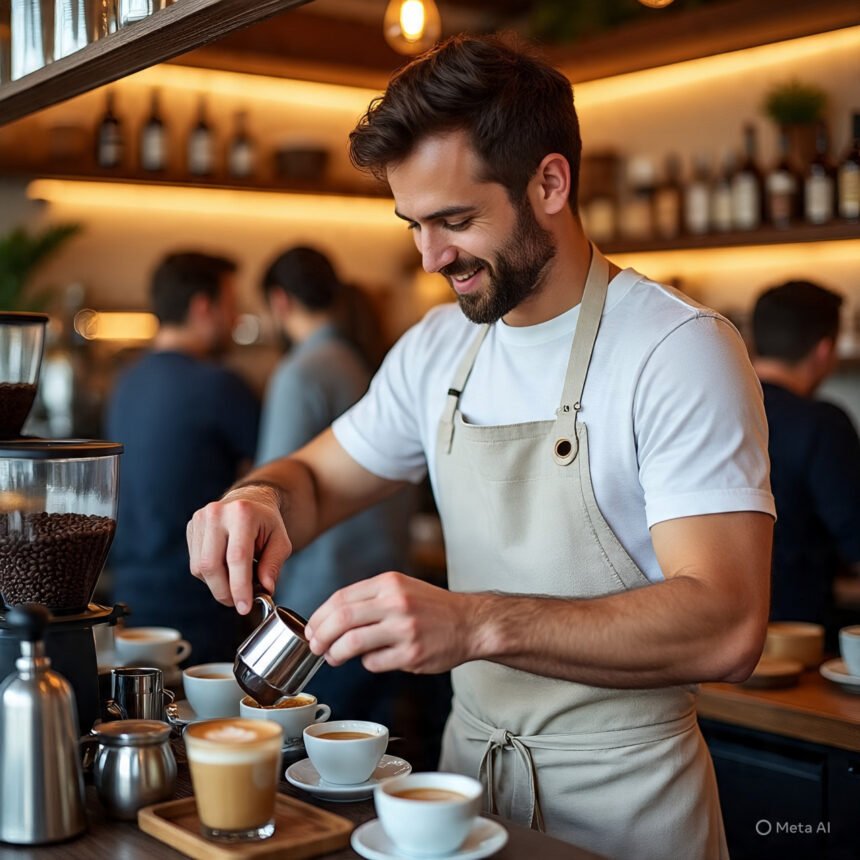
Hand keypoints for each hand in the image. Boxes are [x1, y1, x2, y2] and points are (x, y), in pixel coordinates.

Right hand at [187, 485, 291, 613]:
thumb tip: (266, 588)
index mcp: (243, 513)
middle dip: (224, 592)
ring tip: (234, 583)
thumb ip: (274, 564)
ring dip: (217, 585)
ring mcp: (200, 518)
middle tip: (238, 602)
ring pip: (200, 568)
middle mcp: (217, 513)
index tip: (244, 607)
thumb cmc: (266, 522)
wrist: (249, 500)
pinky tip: (224, 569)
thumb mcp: (281, 541)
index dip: (240, 587)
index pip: (237, 558)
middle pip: (212, 565)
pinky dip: (209, 575)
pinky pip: (194, 563)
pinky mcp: (192, 527)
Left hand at [305, 572, 476, 673]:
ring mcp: (404, 629)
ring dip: (335, 654)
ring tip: (333, 658)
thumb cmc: (431, 607)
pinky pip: (374, 663)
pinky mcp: (411, 653)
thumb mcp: (401, 588)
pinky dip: (367, 663)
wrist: (471, 623)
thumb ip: (369, 599)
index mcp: (389, 583)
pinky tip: (374, 659)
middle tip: (315, 646)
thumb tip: (330, 619)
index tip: (311, 629)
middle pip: (341, 619)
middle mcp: (396, 602)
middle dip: (320, 636)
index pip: (341, 598)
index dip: (319, 616)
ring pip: (352, 643)